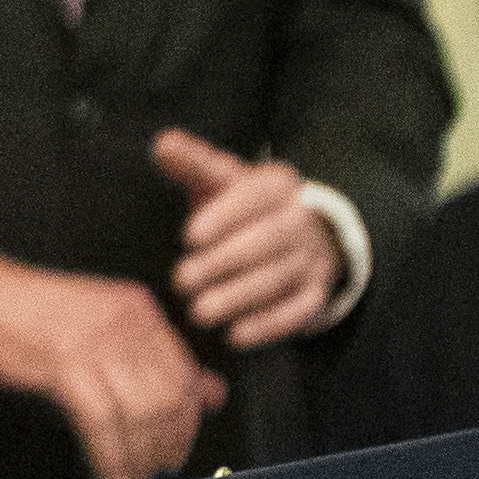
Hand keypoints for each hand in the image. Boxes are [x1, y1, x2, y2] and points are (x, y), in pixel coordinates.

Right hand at [0, 251, 223, 478]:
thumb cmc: (26, 314)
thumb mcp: (100, 326)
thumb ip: (154, 357)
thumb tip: (211, 393)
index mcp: (138, 310)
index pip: (185, 373)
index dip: (188, 420)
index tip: (179, 446)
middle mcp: (125, 322)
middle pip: (169, 396)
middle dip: (168, 444)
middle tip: (159, 470)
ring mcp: (95, 341)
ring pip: (141, 413)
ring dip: (141, 457)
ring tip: (133, 478)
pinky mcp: (64, 363)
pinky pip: (102, 422)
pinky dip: (111, 459)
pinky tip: (110, 477)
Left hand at [153, 126, 344, 350]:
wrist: (301, 233)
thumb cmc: (242, 205)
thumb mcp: (221, 180)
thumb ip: (193, 163)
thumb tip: (162, 143)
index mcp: (277, 186)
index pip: (256, 195)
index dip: (225, 215)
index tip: (189, 235)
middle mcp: (302, 219)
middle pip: (267, 240)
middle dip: (223, 262)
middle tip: (181, 279)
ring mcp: (312, 257)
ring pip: (280, 277)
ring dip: (239, 297)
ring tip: (199, 312)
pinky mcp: (316, 292)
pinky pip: (300, 310)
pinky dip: (269, 325)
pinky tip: (236, 335)